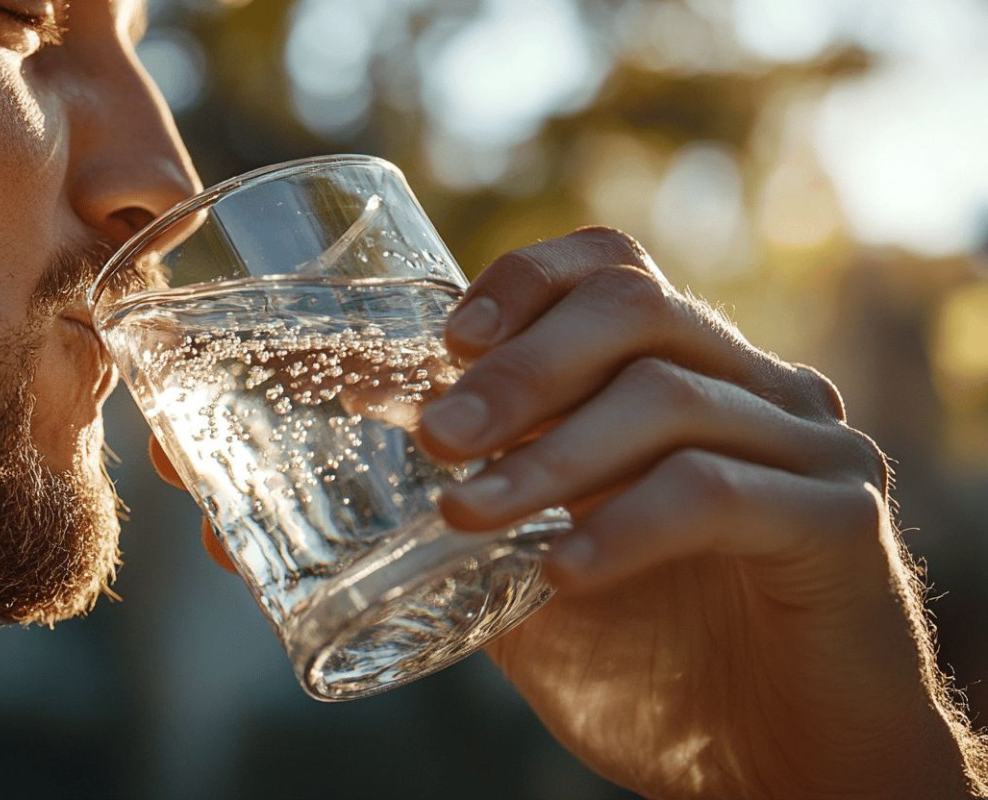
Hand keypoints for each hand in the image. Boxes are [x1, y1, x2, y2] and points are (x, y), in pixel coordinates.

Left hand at [416, 227, 976, 797]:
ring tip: (470, 513)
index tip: (449, 341)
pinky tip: (563, 573)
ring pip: (668, 398)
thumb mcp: (524, 577)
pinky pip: (717, 491)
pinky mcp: (842, 518)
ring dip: (551, 457)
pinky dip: (624, 524)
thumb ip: (457, 506)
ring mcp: (807, 444)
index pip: (613, 270)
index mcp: (684, 376)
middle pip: (635, 310)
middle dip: (520, 370)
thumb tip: (306, 465)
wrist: (772, 767)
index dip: (527, 281)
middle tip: (439, 438)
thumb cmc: (651, 666)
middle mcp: (752, 388)